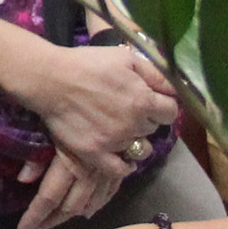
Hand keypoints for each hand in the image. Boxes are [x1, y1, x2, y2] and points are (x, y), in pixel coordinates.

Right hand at [6, 41, 174, 228]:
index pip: (170, 112)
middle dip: (146, 118)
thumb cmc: (88, 64)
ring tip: (121, 128)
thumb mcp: (126, 58)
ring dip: (134, 139)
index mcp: (144, 101)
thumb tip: (176, 88)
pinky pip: (118, 170)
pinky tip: (124, 160)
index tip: (152, 101)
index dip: (163, 105)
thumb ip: (156, 74)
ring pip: (138, 148)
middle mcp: (133, 125)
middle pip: (153, 128)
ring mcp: (114, 142)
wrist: (51, 79)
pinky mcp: (95, 154)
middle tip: (129, 108)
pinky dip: (124, 167)